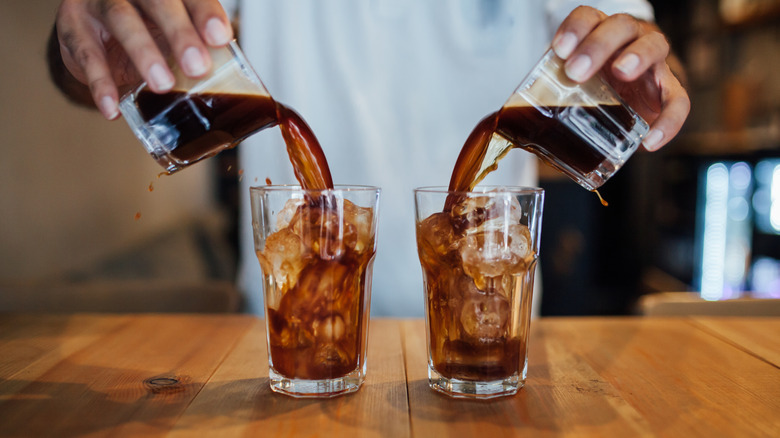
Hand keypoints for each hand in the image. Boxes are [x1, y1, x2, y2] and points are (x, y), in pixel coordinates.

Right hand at [55, 0, 233, 119]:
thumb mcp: (170, 34)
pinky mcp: (73, 25)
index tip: (220, 37)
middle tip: (198, 66)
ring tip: (162, 84)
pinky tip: (112, 107)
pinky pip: (87, 54)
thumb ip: (195, 48)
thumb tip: (228, 83)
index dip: (205, 13)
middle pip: (158, 2)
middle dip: (180, 34)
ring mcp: (99, 2)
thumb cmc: (144, 29)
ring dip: (144, 53)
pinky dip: (101, 83)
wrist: (91, 28)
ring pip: (122, 19)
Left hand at [551, 6, 689, 150]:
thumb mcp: (569, 86)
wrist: (629, 100)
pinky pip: (678, 101)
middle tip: (577, 70)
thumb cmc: (592, 88)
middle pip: (621, 27)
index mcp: (599, 34)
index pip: (589, 17)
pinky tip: (651, 140)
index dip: (575, 28)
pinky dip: (669, 119)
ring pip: (654, 46)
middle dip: (598, 44)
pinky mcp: (669, 91)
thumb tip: (505, 126)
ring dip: (637, 56)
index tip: (558, 49)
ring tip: (620, 71)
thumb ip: (545, 97)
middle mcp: (629, 40)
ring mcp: (653, 63)